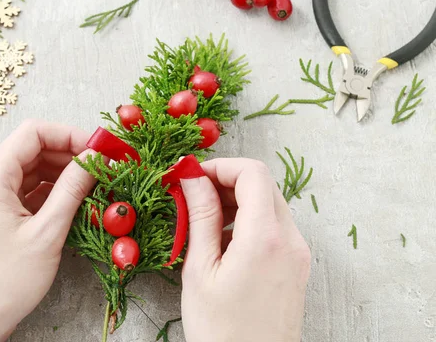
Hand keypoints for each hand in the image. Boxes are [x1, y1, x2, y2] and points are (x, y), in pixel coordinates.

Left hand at [0, 120, 96, 341]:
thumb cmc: (5, 281)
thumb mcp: (47, 232)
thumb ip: (73, 188)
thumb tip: (97, 156)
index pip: (34, 132)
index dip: (71, 134)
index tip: (101, 147)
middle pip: (35, 149)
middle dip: (71, 154)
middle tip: (106, 167)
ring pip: (34, 170)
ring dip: (65, 174)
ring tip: (96, 186)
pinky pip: (30, 191)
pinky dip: (54, 193)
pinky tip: (77, 202)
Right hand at [180, 159, 310, 341]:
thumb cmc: (221, 331)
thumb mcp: (200, 270)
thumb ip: (201, 216)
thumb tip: (192, 178)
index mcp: (265, 238)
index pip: (252, 173)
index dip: (220, 166)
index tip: (192, 175)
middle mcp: (290, 240)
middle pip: (263, 184)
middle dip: (226, 181)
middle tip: (193, 196)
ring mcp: (298, 253)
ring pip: (269, 203)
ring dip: (236, 200)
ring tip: (204, 223)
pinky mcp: (296, 265)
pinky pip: (274, 226)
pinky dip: (248, 221)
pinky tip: (223, 243)